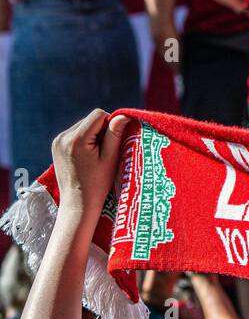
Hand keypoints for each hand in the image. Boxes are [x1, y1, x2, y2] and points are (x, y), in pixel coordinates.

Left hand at [52, 109, 130, 228]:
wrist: (77, 203)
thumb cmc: (97, 183)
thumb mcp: (110, 158)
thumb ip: (115, 134)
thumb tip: (123, 115)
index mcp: (76, 139)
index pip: (98, 115)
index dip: (110, 124)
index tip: (112, 142)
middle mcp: (63, 137)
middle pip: (90, 120)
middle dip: (101, 130)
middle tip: (104, 151)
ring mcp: (57, 141)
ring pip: (83, 126)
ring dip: (92, 135)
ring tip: (95, 156)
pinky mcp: (56, 145)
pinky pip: (75, 133)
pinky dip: (84, 140)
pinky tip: (86, 157)